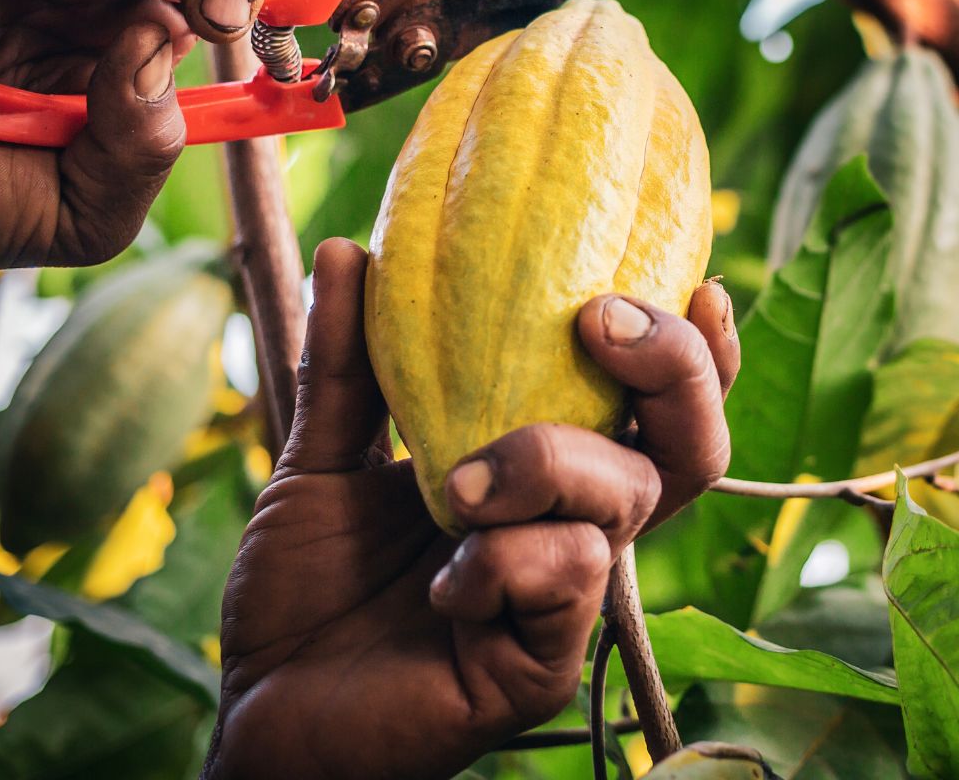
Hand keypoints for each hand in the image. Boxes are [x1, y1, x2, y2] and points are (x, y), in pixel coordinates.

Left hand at [205, 240, 737, 779]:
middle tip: (598, 324)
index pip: (656, 405)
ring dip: (547, 461)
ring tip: (457, 483)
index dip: (697, 349)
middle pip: (692, 445)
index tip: (692, 279)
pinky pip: (570, 577)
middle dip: (673, 369)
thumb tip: (348, 249)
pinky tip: (442, 583)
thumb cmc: (309, 588)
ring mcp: (568, 594)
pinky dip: (504, 559)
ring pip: (627, 496)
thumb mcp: (324, 457)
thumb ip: (346, 362)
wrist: (262, 709)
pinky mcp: (545, 660)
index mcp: (548, 471)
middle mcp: (575, 525)